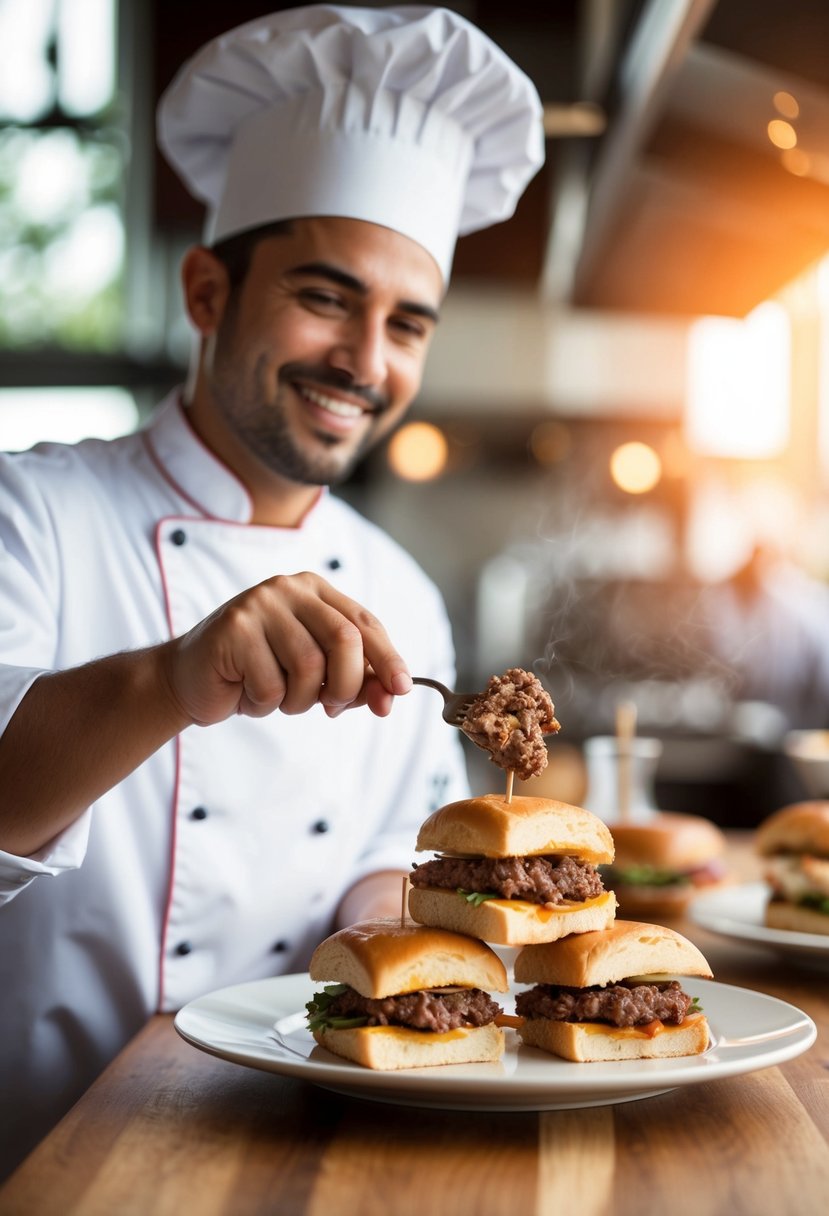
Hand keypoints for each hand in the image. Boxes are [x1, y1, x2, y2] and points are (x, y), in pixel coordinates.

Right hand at [160, 571, 411, 724]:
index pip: (365, 624)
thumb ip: (355, 681)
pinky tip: (246, 692)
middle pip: (345, 641)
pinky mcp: (233, 628)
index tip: (401, 690)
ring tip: (277, 697)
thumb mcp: (315, 678)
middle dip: (346, 686)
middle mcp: (289, 588)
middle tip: (330, 708)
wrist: (190, 681)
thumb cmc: (259, 675)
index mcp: (315, 591)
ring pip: (308, 667)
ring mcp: (259, 604)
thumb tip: (393, 695)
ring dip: (298, 700)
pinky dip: (265, 703)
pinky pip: (271, 684)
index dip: (388, 659)